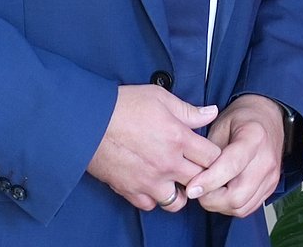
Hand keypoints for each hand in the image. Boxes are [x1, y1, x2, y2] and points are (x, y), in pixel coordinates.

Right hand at [87, 84, 220, 211]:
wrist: (88, 121)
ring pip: (177, 201)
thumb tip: (211, 113)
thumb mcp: (160, 98)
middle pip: (200, 181)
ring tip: (175, 180)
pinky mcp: (130, 190)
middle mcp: (167, 163)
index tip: (207, 152)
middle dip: (202, 175)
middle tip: (195, 167)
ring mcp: (149, 180)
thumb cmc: (123, 105)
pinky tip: (153, 184)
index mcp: (178, 138)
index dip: (214, 154)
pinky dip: (154, 198)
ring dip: (180, 192)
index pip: (213, 157)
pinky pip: (150, 205)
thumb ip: (189, 110)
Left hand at [184, 94, 285, 217]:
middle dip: (211, 199)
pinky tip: (221, 193)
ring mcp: (271, 176)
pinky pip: (248, 208)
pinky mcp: (271, 187)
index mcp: (254, 137)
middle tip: (196, 190)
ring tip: (208, 190)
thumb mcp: (219, 123)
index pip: (231, 166)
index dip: (209, 181)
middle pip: (237, 195)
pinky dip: (230, 206)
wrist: (267, 118)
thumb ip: (208, 150)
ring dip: (219, 205)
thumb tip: (193, 176)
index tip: (191, 189)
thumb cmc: (241, 119)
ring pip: (241, 207)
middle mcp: (266, 159)